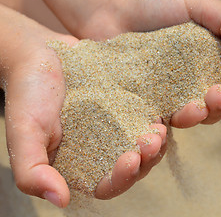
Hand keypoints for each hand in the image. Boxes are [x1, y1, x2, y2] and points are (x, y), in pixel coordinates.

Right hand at [0, 4, 166, 206]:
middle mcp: (100, 148)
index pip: (106, 185)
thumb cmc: (28, 93)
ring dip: (156, 142)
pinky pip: (143, 118)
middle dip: (146, 159)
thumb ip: (32, 170)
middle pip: (132, 166)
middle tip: (153, 141)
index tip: (130, 159)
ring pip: (142, 144)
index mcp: (79, 163)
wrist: (40, 56)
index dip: (122, 178)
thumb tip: (60, 200)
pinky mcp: (123, 107)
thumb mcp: (24, 131)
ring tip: (160, 128)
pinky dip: (154, 119)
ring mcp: (114, 127)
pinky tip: (160, 113)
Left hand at [25, 0, 220, 125]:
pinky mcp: (145, 105)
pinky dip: (165, 128)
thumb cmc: (153, 4)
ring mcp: (168, 95)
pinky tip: (165, 126)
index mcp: (210, 60)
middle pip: (219, 102)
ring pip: (192, 116)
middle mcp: (192, 82)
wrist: (109, 11)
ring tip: (198, 108)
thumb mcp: (195, 4)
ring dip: (201, 116)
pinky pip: (158, 122)